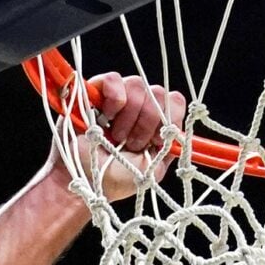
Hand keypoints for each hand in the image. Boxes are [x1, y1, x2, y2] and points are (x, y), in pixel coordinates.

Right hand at [46, 72, 186, 200]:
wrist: (86, 184)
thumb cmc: (114, 180)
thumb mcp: (153, 170)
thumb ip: (170, 148)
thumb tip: (178, 128)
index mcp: (153, 122)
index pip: (174, 101)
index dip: (169, 118)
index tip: (155, 141)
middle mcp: (137, 106)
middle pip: (158, 92)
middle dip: (147, 122)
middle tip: (131, 144)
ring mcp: (116, 98)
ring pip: (138, 85)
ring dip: (129, 116)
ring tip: (115, 137)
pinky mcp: (94, 93)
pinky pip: (113, 79)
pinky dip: (114, 99)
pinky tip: (106, 118)